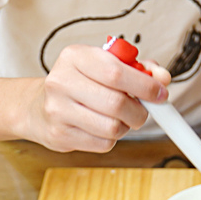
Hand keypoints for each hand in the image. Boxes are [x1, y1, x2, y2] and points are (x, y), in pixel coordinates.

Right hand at [25, 44, 170, 153]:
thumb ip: (138, 68)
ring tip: (121, 118)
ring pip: (112, 127)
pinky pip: (102, 143)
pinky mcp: (59, 135)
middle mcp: (61, 81)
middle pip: (116, 103)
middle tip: (143, 110)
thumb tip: (163, 78)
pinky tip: (103, 128)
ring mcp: (57, 110)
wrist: (37, 106)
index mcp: (74, 56)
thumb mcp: (105, 65)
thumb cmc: (81, 82)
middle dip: (139, 111)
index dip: (146, 85)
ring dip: (126, 126)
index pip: (117, 72)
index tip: (160, 93)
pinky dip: (112, 138)